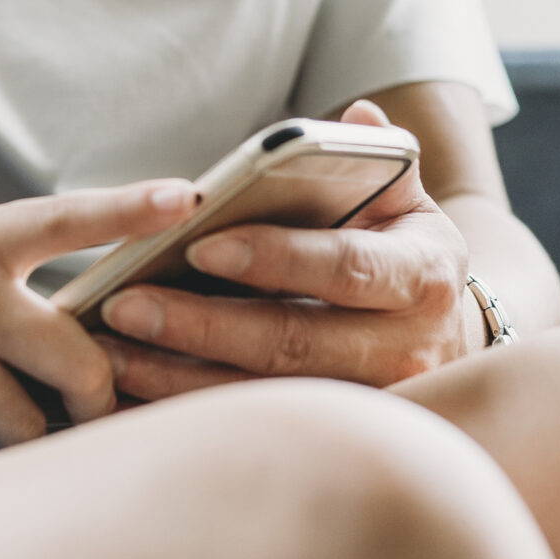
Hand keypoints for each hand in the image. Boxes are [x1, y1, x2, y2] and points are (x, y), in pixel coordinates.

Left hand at [96, 101, 475, 398]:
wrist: (450, 340)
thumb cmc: (402, 254)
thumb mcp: (405, 202)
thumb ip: (377, 159)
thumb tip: (360, 117)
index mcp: (423, 275)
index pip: (344, 266)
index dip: (275, 257)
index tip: (201, 246)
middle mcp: (405, 348)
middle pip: (292, 342)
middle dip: (201, 325)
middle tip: (123, 305)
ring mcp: (373, 404)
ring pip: (265, 397)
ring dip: (180, 378)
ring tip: (109, 353)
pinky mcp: (337, 440)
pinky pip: (253, 431)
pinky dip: (191, 414)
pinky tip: (132, 399)